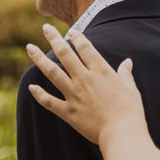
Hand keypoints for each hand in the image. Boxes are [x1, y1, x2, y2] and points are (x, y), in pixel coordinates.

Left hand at [26, 25, 146, 144]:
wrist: (121, 131)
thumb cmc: (130, 110)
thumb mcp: (130, 88)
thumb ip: (126, 74)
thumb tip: (127, 62)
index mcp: (101, 71)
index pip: (85, 48)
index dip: (77, 37)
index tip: (71, 32)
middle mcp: (84, 79)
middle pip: (65, 54)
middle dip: (53, 38)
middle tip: (45, 28)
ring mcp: (74, 94)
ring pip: (52, 72)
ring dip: (39, 59)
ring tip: (29, 47)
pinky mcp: (68, 112)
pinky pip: (49, 101)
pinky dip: (39, 94)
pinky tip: (31, 87)